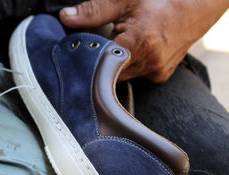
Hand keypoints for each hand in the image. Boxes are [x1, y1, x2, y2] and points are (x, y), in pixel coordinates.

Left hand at [60, 0, 227, 82]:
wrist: (197, 7)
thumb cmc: (162, 1)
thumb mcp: (125, 0)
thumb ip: (94, 11)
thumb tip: (67, 18)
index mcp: (138, 44)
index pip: (101, 66)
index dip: (88, 62)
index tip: (80, 57)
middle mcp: (148, 63)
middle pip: (110, 74)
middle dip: (102, 62)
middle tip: (103, 45)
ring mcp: (155, 72)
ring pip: (122, 77)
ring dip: (116, 64)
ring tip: (121, 45)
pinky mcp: (160, 76)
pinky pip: (136, 76)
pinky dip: (130, 66)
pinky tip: (133, 52)